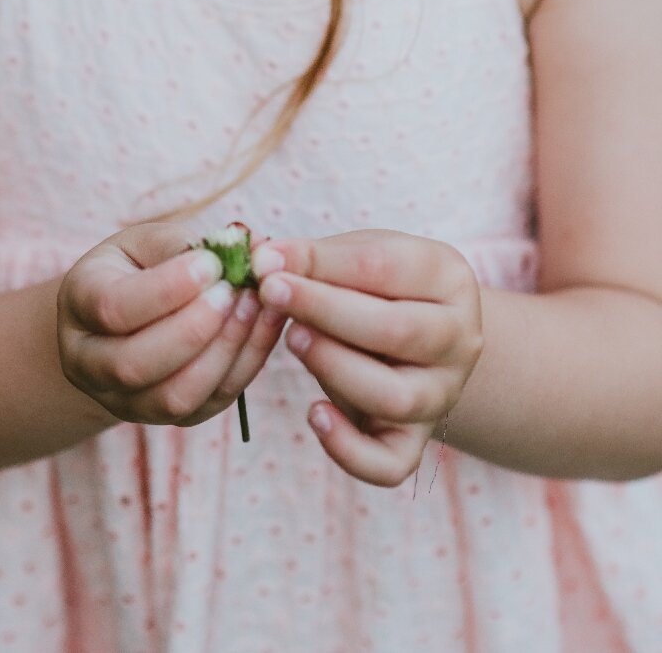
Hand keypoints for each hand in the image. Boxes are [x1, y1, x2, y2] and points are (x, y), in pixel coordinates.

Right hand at [57, 221, 286, 427]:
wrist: (122, 319)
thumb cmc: (135, 268)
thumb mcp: (144, 244)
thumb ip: (180, 247)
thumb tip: (239, 250)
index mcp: (78, 305)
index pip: (113, 308)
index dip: (166, 290)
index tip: (212, 264)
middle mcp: (89, 363)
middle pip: (135, 364)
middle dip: (194, 328)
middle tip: (234, 291)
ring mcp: (123, 400)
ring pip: (174, 398)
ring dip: (224, 351)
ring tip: (255, 306)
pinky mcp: (167, 418)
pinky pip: (209, 403)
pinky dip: (245, 364)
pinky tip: (264, 325)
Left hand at [253, 229, 482, 486]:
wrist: (416, 337)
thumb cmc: (377, 286)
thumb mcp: (356, 256)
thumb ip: (315, 259)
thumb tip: (263, 260)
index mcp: (450, 279)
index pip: (387, 268)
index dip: (322, 265)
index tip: (267, 262)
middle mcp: (459, 340)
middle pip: (397, 331)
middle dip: (324, 311)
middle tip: (272, 294)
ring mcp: (441, 395)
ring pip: (395, 398)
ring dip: (334, 367)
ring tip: (292, 339)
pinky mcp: (415, 441)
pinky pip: (389, 464)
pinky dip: (347, 448)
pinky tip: (314, 412)